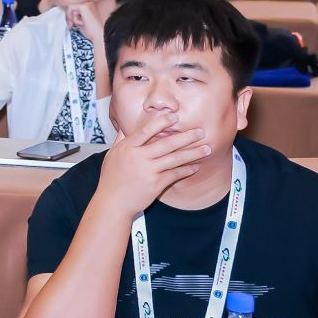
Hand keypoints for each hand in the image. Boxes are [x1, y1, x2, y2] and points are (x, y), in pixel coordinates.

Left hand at [65, 4, 106, 53]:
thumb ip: (75, 16)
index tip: (71, 24)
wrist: (98, 35)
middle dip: (69, 16)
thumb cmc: (91, 31)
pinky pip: (71, 8)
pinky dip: (71, 16)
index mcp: (90, 6)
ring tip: (76, 25)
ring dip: (71, 18)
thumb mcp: (81, 21)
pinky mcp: (84, 6)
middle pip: (73, 7)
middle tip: (70, 25)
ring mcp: (87, 4)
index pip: (76, 8)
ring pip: (71, 8)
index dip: (71, 16)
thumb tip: (66, 14)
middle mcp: (90, 3)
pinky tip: (77, 22)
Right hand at [93, 112, 211, 216]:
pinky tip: (195, 167)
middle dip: (186, 137)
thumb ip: (120, 141)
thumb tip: (124, 128)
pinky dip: (186, 170)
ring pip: (175, 159)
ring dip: (193, 153)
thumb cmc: (111, 178)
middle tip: (200, 132)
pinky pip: (175, 174)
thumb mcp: (112, 155)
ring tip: (206, 149)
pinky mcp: (156, 184)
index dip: (161, 122)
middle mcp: (138, 156)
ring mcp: (148, 170)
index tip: (174, 116)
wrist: (113, 201)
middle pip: (166, 143)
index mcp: (127, 147)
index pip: (146, 130)